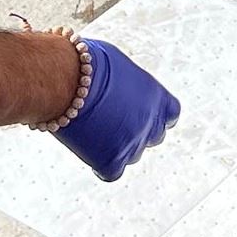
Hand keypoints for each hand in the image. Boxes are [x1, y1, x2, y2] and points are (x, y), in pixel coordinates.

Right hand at [52, 37, 179, 181]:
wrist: (66, 81)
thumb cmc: (84, 64)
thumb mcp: (117, 64)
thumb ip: (128, 82)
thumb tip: (120, 87)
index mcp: (156, 96)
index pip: (171, 113)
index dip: (156, 114)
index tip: (139, 111)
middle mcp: (150, 122)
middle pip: (154, 136)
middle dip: (138, 130)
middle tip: (113, 121)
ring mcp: (133, 144)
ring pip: (132, 155)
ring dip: (118, 146)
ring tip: (94, 130)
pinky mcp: (111, 161)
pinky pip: (112, 172)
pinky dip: (102, 166)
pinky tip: (89, 151)